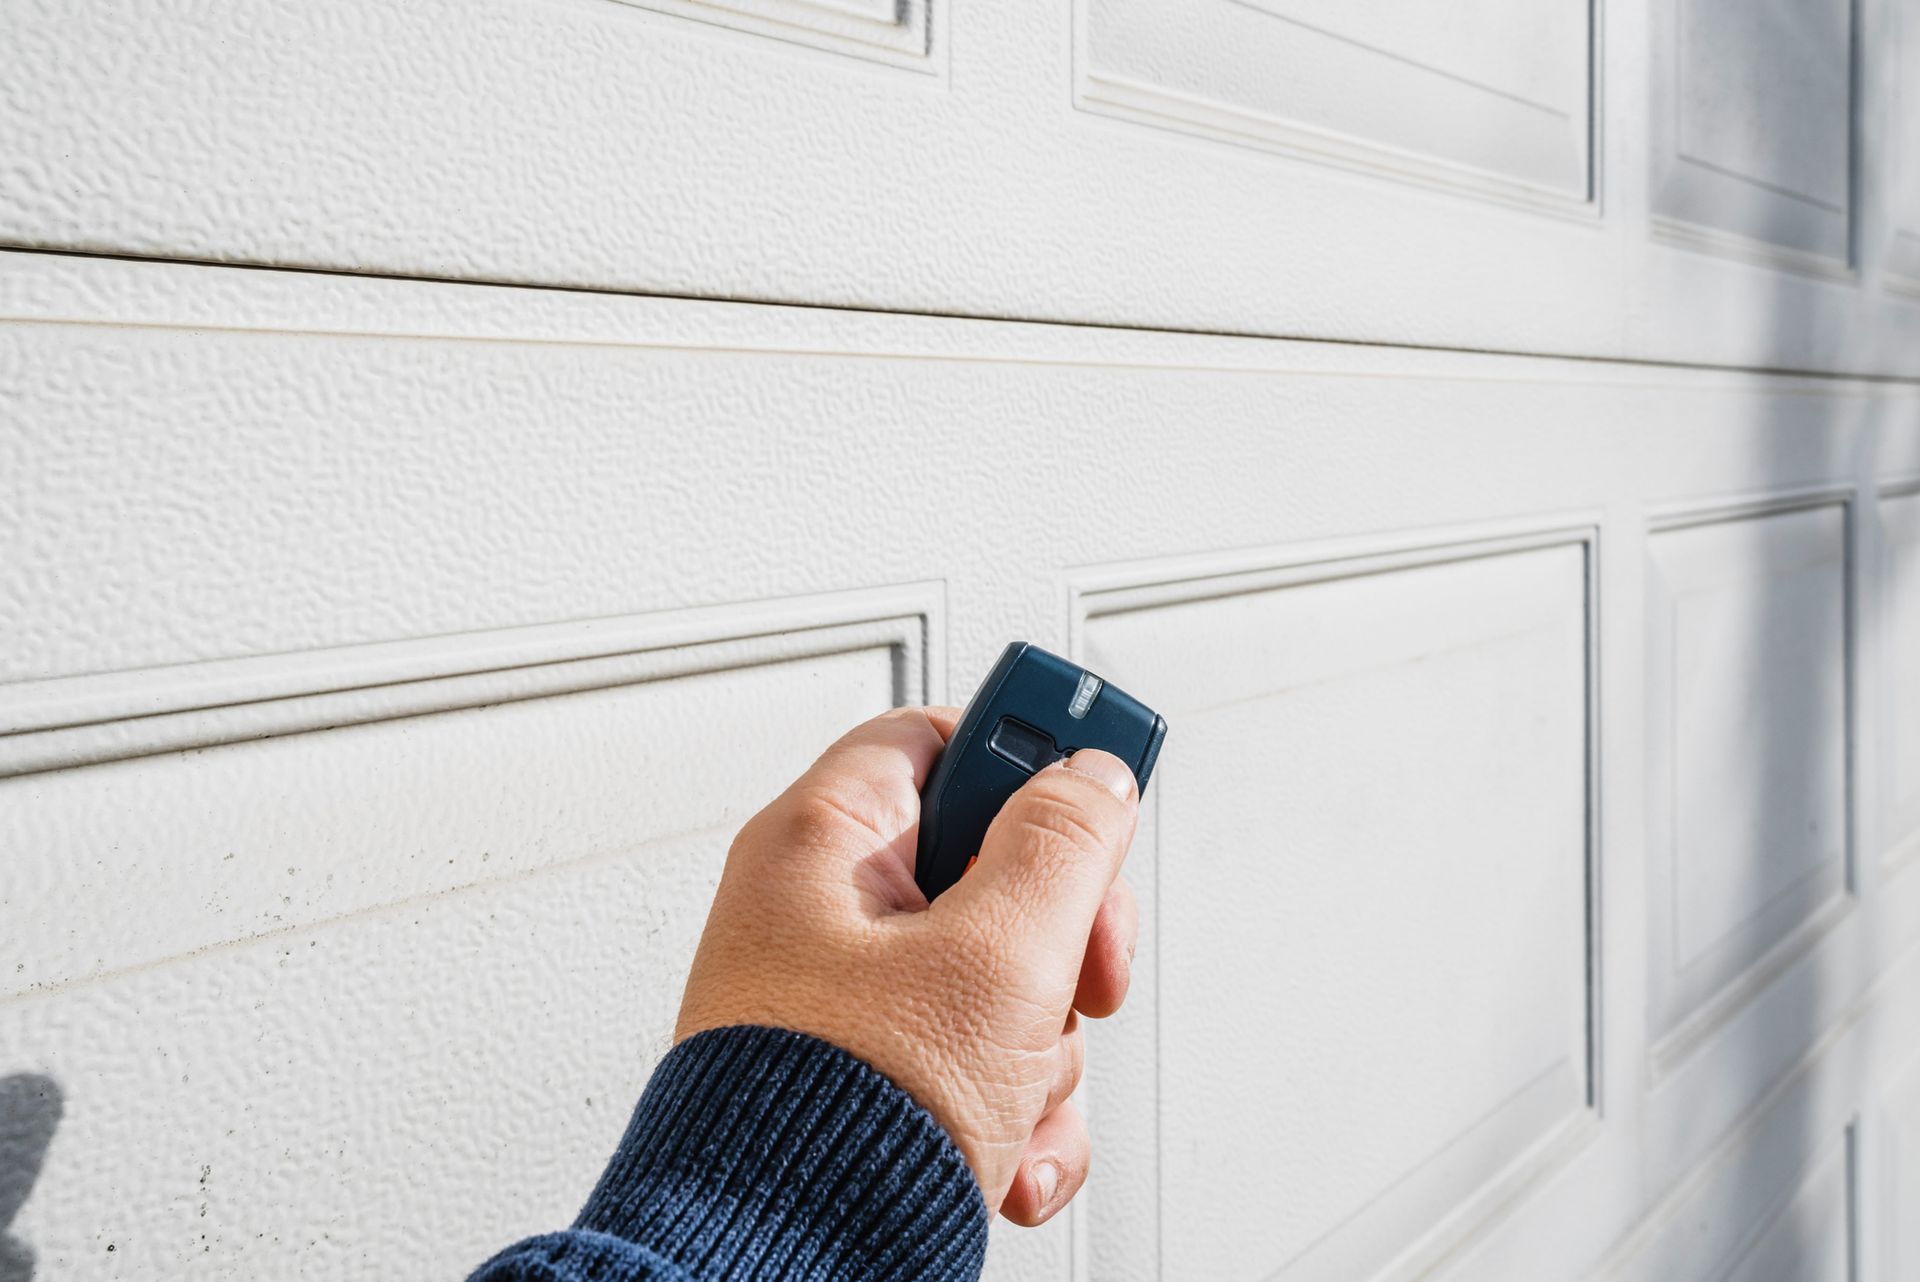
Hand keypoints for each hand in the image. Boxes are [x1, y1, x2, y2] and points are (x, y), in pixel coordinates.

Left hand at [673, 706, 1140, 1224]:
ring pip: (1001, 978)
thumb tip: (1091, 776)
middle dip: (1059, 941)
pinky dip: (1014, 1112)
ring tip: (1008, 1092)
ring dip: (1041, 1050)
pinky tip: (1008, 1154)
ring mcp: (851, 1003)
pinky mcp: (876, 1080)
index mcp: (823, 846)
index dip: (1023, 756)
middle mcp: (824, 914)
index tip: (1093, 791)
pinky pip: (978, 1062)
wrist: (781, 1271)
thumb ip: (1061, 847)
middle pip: (992, 870)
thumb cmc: (840, 1118)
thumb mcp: (995, 957)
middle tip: (1077, 975)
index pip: (936, 739)